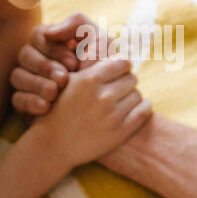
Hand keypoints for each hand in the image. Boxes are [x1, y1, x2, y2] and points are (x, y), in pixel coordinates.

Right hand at [10, 12, 109, 116]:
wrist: (110, 103)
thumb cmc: (106, 67)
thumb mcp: (100, 41)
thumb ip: (78, 25)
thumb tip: (49, 32)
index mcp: (51, 41)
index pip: (38, 35)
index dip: (53, 48)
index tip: (74, 63)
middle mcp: (36, 58)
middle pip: (25, 55)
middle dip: (45, 66)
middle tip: (63, 80)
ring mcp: (29, 79)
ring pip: (17, 76)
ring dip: (36, 84)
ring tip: (54, 94)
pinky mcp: (26, 101)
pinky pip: (17, 99)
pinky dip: (30, 102)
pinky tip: (46, 107)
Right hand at [30, 56, 151, 166]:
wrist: (52, 145)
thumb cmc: (58, 109)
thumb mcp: (67, 81)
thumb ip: (89, 66)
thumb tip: (113, 52)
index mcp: (89, 80)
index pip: (122, 62)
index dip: (120, 66)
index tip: (117, 72)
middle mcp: (103, 96)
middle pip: (132, 78)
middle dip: (125, 82)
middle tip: (117, 88)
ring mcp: (112, 116)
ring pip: (138, 95)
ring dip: (131, 96)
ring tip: (120, 101)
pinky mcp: (120, 133)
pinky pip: (144, 112)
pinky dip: (143, 108)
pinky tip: (135, 109)